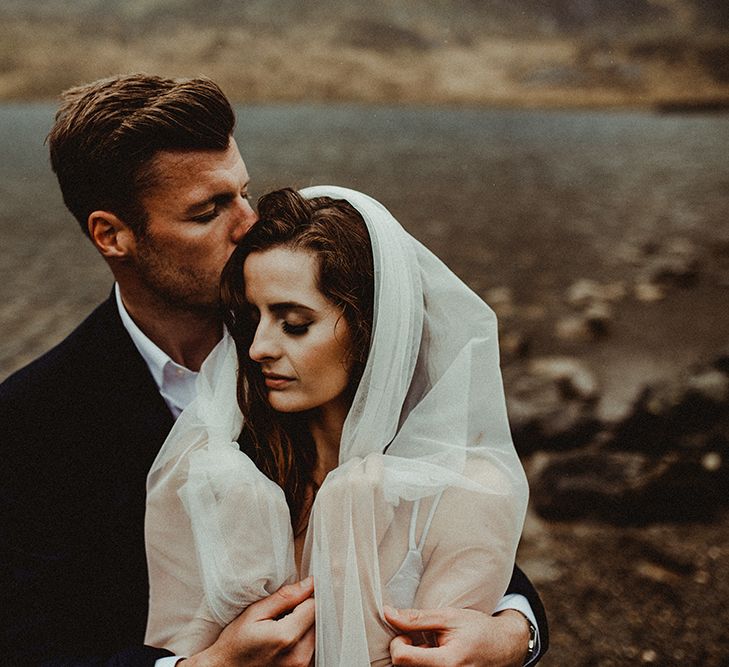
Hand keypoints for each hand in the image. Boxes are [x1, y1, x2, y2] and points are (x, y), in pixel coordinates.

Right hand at [182, 577, 315, 666]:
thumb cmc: (235, 644)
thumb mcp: (254, 613)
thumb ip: (285, 597)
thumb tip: (310, 583)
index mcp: (286, 637)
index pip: (313, 606)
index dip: (306, 596)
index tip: (295, 595)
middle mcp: (299, 656)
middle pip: (317, 621)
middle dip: (305, 611)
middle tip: (284, 613)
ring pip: (317, 635)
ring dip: (306, 626)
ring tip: (283, 627)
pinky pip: (312, 649)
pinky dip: (304, 640)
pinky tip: (286, 640)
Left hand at [385, 606, 530, 666]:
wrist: (504, 648)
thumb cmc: (478, 630)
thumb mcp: (449, 617)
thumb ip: (417, 618)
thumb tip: (388, 613)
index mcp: (446, 663)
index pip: (401, 658)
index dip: (398, 641)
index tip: (409, 633)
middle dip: (406, 651)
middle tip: (421, 639)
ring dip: (415, 659)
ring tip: (432, 648)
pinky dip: (423, 663)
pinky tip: (435, 656)